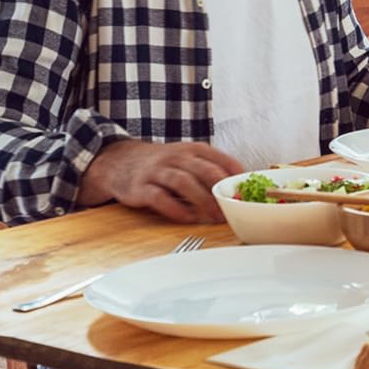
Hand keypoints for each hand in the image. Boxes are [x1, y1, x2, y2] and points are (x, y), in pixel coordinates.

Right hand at [79, 138, 243, 223]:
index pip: (219, 158)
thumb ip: (208, 169)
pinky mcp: (141, 187)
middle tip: (232, 207)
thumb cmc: (161, 164)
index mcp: (192, 150)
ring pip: (183, 182)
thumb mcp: (186, 158)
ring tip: (214, 217)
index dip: (235, 173)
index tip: (248, 188)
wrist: (120, 161)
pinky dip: (175, 209)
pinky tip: (187, 218)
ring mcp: (158, 171)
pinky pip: (160, 198)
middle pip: (203, 169)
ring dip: (201, 201)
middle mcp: (176, 157)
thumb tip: (237, 188)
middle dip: (220, 189)